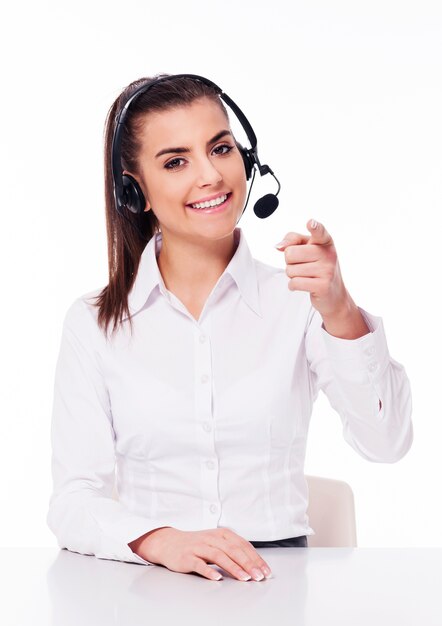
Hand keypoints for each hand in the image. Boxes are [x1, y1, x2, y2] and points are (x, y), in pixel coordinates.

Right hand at [131, 526, 271, 581]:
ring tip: (244, 578)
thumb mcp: (217, 542)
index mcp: (222, 533)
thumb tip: (255, 563)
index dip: (255, 558)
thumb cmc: (197, 545)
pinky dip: (209, 571)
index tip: (265, 571)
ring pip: (219, 556)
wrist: (169, 543)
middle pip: (233, 550)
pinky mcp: (187, 557)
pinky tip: (217, 578)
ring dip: (233, 567)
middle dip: (248, 564)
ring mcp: (199, 547)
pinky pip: (199, 564)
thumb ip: (233, 549)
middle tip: (259, 576)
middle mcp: (212, 538)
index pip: (242, 545)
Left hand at [275, 219, 350, 318]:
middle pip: (290, 253)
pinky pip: (294, 283)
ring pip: (290, 270)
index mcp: (325, 242)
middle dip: (290, 262)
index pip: (319, 232)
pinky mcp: (323, 286)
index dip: (315, 227)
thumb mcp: (308, 250)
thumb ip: (292, 240)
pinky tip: (304, 285)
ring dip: (293, 275)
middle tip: (303, 266)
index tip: (311, 223)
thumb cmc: (317, 268)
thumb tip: (278, 246)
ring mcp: (327, 270)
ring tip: (306, 276)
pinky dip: (293, 286)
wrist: (334, 295)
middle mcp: (328, 254)